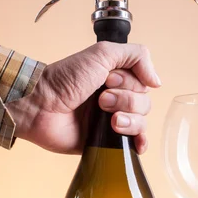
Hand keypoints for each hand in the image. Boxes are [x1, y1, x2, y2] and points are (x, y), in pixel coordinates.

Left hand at [7, 42, 159, 154]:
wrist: (40, 105)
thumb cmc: (65, 78)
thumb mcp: (102, 53)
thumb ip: (135, 55)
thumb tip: (157, 80)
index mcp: (115, 78)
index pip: (143, 83)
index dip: (129, 83)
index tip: (107, 80)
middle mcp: (115, 98)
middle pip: (144, 103)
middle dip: (126, 101)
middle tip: (101, 99)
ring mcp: (110, 120)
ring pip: (141, 122)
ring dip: (128, 120)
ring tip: (108, 118)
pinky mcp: (104, 142)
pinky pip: (132, 144)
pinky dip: (138, 143)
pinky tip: (135, 143)